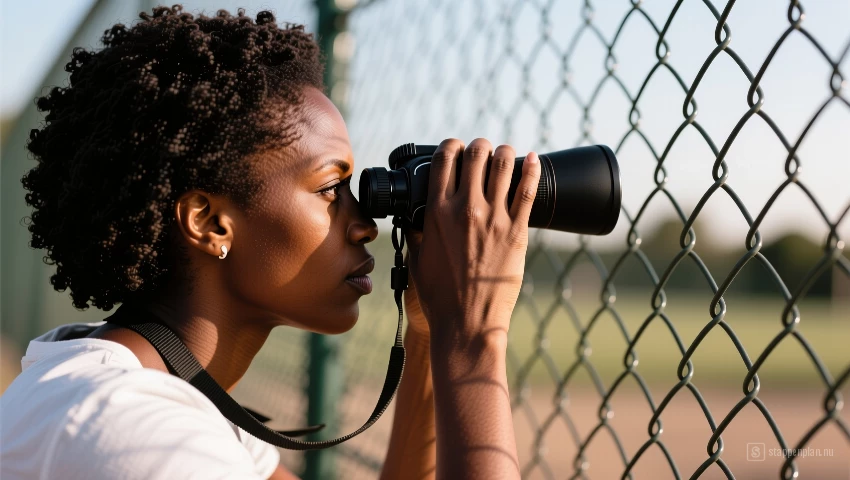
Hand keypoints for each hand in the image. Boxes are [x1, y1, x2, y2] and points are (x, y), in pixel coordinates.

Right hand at [404, 138, 540, 349]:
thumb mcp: (416, 259)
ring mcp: (493, 219)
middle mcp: (464, 209)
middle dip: (480, 145)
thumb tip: (411, 220)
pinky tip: (533, 159)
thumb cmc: (439, 297)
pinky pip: (528, 190)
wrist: (466, 322)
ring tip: (505, 153)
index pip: (444, 159)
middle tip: (483, 149)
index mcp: (436, 212)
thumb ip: (414, 233)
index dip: (451, 146)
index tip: (456, 148)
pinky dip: (531, 169)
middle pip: (476, 155)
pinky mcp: (517, 232)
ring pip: (503, 165)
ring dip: (504, 152)